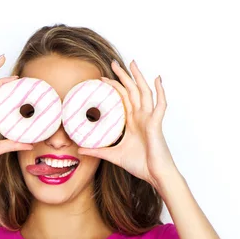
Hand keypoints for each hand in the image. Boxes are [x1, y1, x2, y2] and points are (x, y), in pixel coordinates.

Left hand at [77, 59, 176, 187]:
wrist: (155, 175)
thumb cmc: (140, 165)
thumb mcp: (113, 155)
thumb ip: (97, 150)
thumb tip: (79, 150)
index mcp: (133, 122)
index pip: (123, 98)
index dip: (114, 87)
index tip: (102, 79)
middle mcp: (141, 117)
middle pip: (132, 90)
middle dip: (123, 75)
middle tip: (113, 63)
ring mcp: (149, 119)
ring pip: (144, 92)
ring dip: (138, 77)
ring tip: (131, 63)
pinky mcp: (156, 124)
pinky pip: (160, 104)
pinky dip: (160, 91)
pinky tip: (157, 79)